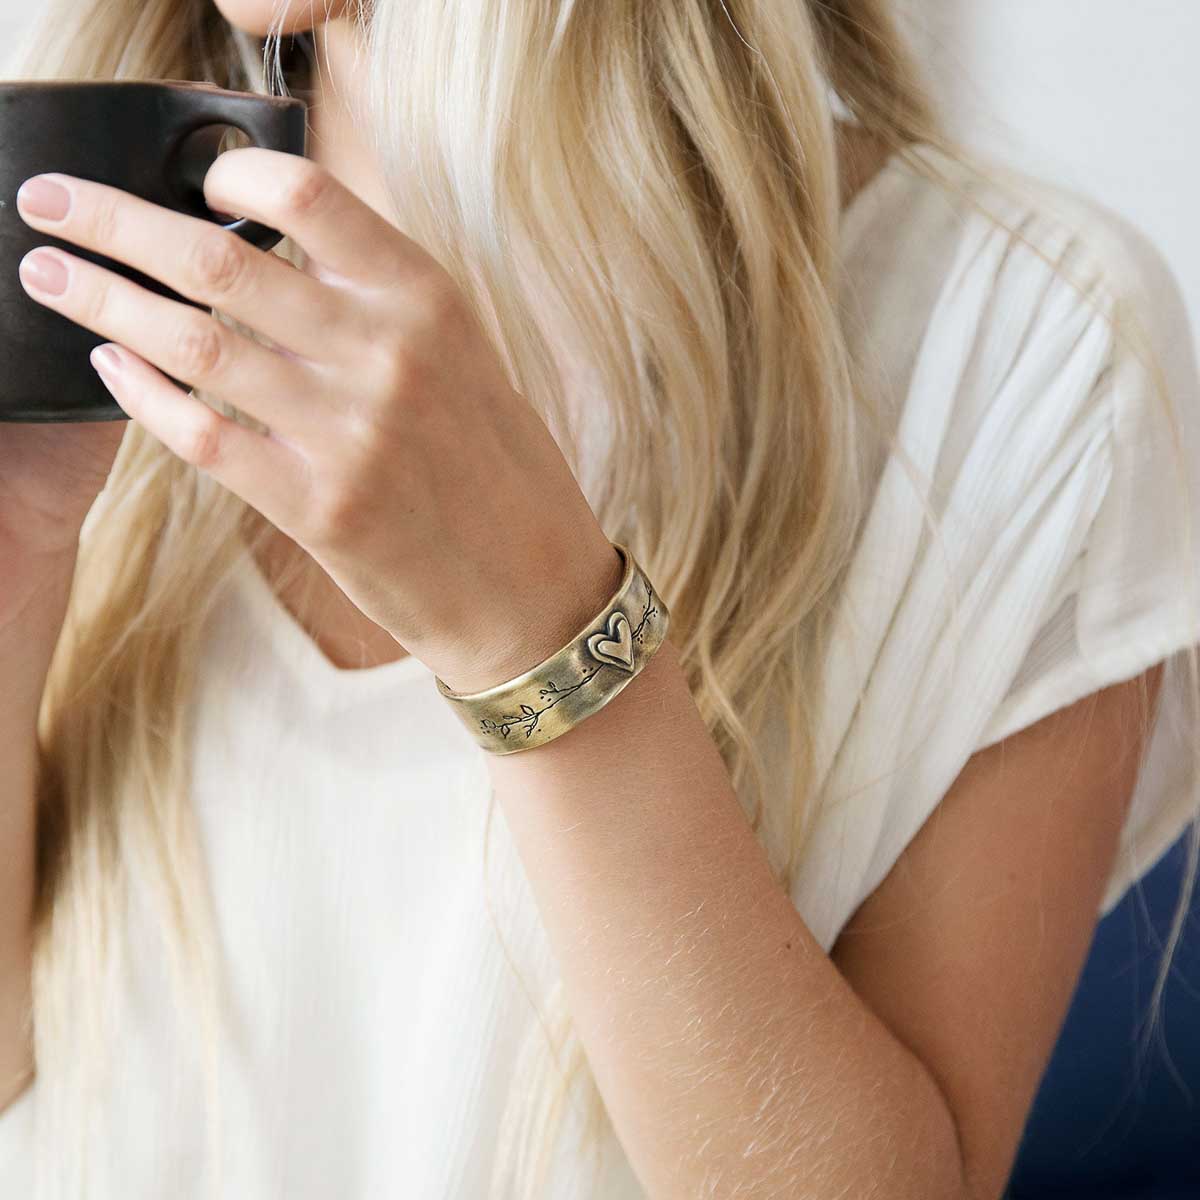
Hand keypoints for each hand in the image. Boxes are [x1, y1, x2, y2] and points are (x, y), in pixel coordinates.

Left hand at [14, 151, 622, 691]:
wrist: (530, 585)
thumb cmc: (497, 468)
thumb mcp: (465, 357)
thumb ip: (380, 303)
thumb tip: (274, 252)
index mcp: (428, 300)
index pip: (308, 194)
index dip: (226, 172)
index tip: (186, 180)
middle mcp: (388, 354)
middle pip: (220, 260)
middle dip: (114, 221)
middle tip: (50, 204)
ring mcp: (352, 433)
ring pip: (193, 343)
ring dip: (102, 300)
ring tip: (49, 275)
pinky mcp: (318, 507)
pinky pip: (201, 435)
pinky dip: (141, 394)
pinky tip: (110, 366)